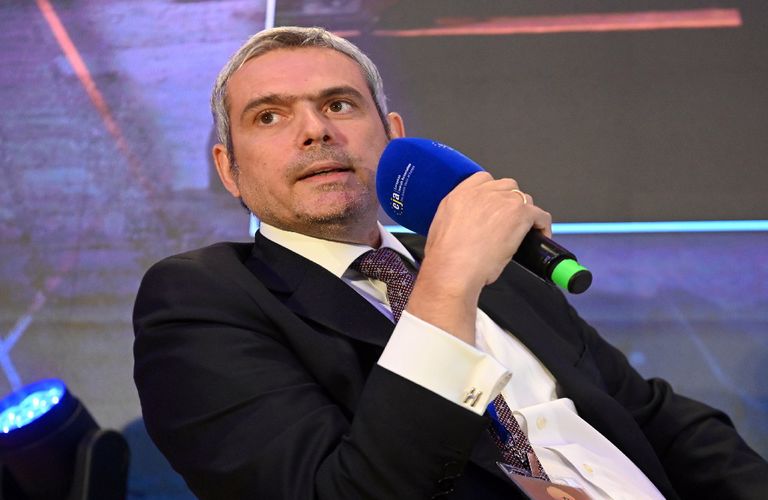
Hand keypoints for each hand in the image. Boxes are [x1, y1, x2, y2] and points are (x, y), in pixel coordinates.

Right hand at [405, 172, 551, 343]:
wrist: (453, 268)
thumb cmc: (446, 258)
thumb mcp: (443, 230)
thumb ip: (459, 220)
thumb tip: (472, 228)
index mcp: (459, 196)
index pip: (484, 180)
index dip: (494, 194)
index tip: (496, 207)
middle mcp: (480, 193)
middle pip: (507, 187)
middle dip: (510, 203)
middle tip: (510, 223)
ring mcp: (501, 201)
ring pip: (524, 199)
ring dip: (525, 213)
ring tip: (524, 231)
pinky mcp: (518, 213)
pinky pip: (540, 215)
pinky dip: (542, 225)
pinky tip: (539, 236)